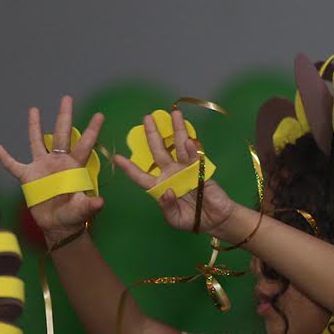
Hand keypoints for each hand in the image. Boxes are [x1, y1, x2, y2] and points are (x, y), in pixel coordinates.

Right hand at [0, 96, 104, 245]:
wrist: (58, 225)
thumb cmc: (73, 216)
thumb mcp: (82, 210)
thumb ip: (89, 205)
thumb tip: (100, 202)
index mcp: (74, 167)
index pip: (84, 145)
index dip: (91, 131)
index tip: (99, 115)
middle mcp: (58, 162)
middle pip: (61, 135)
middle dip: (64, 117)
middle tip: (67, 98)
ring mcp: (42, 167)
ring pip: (36, 142)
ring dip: (34, 126)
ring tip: (34, 109)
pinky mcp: (27, 177)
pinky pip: (13, 165)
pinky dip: (4, 157)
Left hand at [110, 107, 238, 235]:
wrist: (216, 220)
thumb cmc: (193, 220)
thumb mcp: (175, 219)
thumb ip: (167, 207)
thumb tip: (168, 191)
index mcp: (160, 187)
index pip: (141, 176)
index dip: (130, 168)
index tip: (117, 158)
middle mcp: (171, 174)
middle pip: (159, 151)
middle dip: (153, 134)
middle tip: (147, 118)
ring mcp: (186, 170)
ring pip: (179, 147)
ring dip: (177, 130)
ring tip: (175, 113)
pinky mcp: (201, 171)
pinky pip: (195, 158)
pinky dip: (192, 150)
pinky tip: (188, 140)